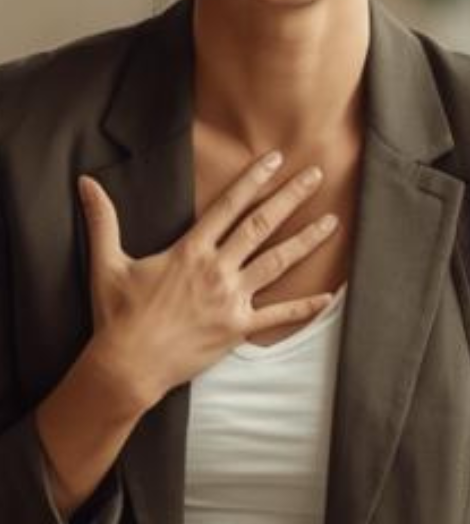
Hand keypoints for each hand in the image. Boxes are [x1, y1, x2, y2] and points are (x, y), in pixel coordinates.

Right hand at [81, 148, 339, 408]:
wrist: (128, 364)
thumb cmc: (117, 315)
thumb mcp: (106, 263)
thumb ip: (102, 220)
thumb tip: (85, 183)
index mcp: (190, 251)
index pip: (228, 206)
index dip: (252, 179)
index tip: (275, 159)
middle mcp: (216, 270)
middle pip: (260, 226)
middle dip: (290, 198)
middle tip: (315, 175)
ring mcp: (231, 299)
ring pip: (277, 263)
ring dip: (306, 241)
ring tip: (331, 222)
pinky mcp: (239, 328)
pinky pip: (278, 315)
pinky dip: (305, 306)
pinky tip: (329, 295)